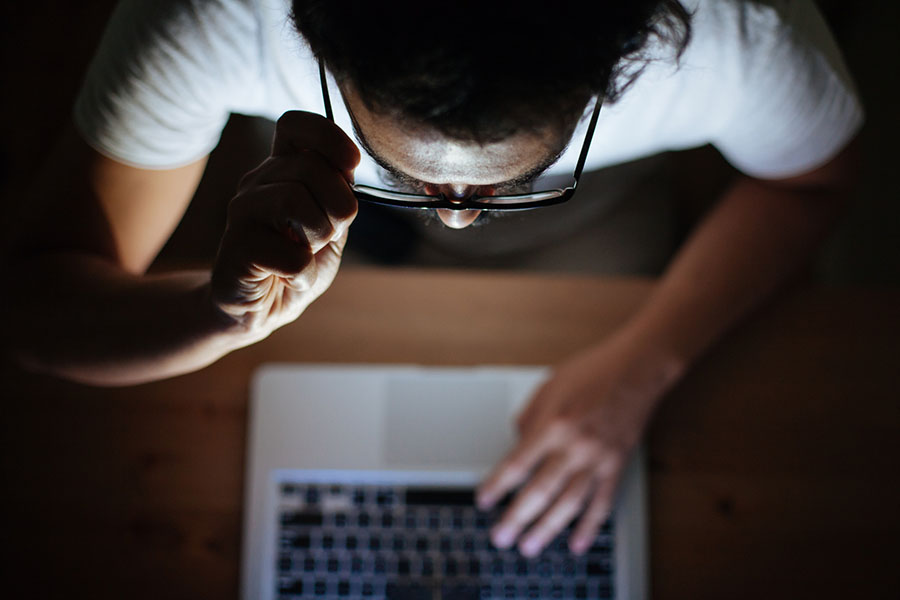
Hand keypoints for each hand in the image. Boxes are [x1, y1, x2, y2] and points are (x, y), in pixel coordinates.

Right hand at [211, 111, 359, 342]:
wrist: (261, 308)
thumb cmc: (297, 261)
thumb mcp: (329, 223)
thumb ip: (339, 193)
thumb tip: (348, 164)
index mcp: (282, 169)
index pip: (295, 125)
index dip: (328, 136)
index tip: (351, 164)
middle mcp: (258, 182)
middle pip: (310, 167)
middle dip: (337, 208)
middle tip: (325, 235)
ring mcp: (242, 211)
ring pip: (294, 201)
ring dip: (317, 237)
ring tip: (305, 253)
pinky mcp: (236, 248)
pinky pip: (290, 256)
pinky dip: (302, 274)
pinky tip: (290, 278)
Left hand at [476, 334, 681, 555]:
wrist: (637, 369)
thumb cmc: (592, 371)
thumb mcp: (549, 386)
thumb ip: (529, 418)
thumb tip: (516, 444)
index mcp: (553, 424)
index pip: (517, 464)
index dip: (497, 486)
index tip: (483, 501)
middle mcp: (574, 445)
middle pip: (540, 491)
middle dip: (516, 518)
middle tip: (500, 537)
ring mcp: (598, 459)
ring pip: (569, 504)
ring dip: (547, 529)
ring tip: (529, 547)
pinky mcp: (616, 466)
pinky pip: (602, 503)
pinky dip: (589, 527)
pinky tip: (576, 543)